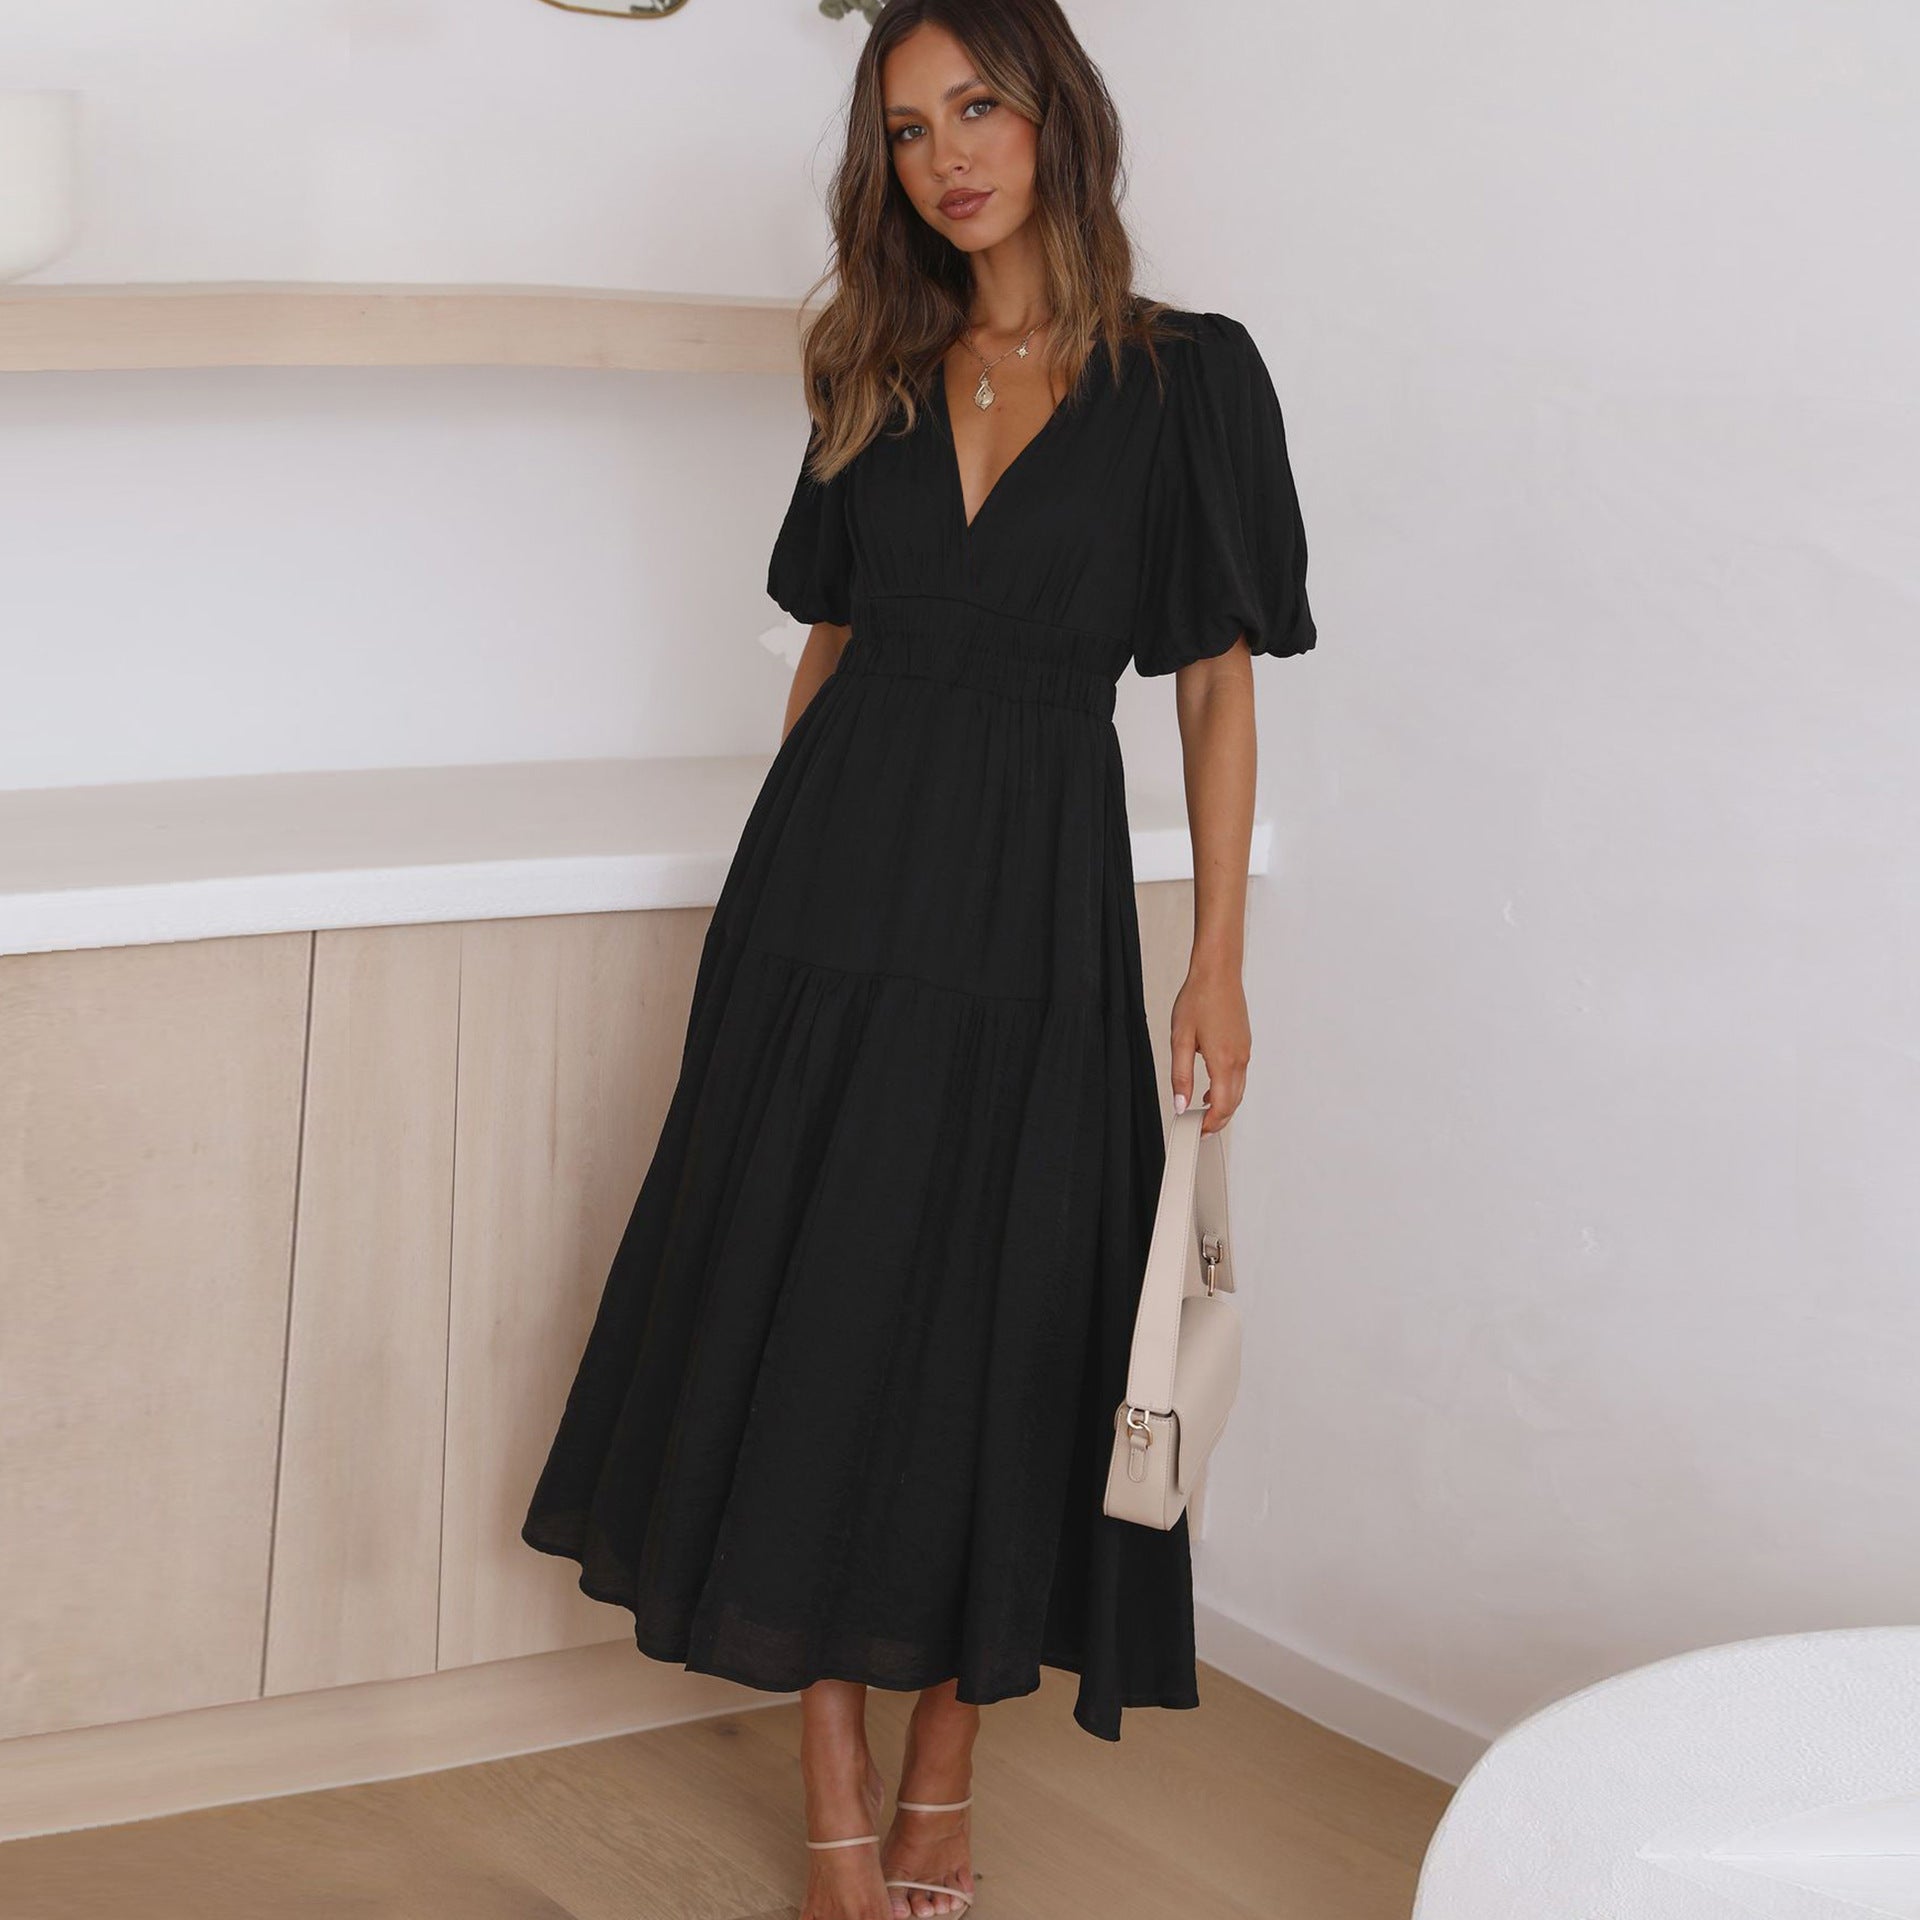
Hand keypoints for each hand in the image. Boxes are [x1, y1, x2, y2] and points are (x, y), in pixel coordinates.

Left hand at [1169, 957, 1249, 1132]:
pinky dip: (1227, 1089)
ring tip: (1202, 1112)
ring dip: (1223, 1106)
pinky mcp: (1245, 1044)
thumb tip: (1181, 1104)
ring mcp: (1245, 1051)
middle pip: (1233, 1103)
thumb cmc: (1199, 999)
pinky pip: (1239, 1076)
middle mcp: (1240, 1059)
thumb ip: (1181, 1076)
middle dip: (1218, 1120)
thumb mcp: (1180, 1039)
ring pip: (1238, 1091)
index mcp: (1224, 1061)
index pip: (1221, 1106)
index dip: (1209, 1124)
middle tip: (1198, 1128)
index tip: (1195, 1131)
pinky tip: (1210, 1087)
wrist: (1218, 972)